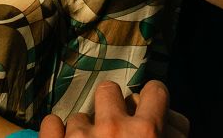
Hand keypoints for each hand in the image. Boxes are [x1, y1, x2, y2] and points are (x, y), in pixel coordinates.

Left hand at [39, 81, 187, 137]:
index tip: (148, 110)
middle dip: (110, 108)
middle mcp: (113, 129)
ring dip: (82, 131)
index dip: (152, 100)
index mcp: (146, 132)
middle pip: (109, 90)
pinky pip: (50, 123)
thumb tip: (170, 119)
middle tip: (112, 129)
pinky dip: (54, 134)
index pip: (155, 90)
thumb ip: (172, 134)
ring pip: (78, 115)